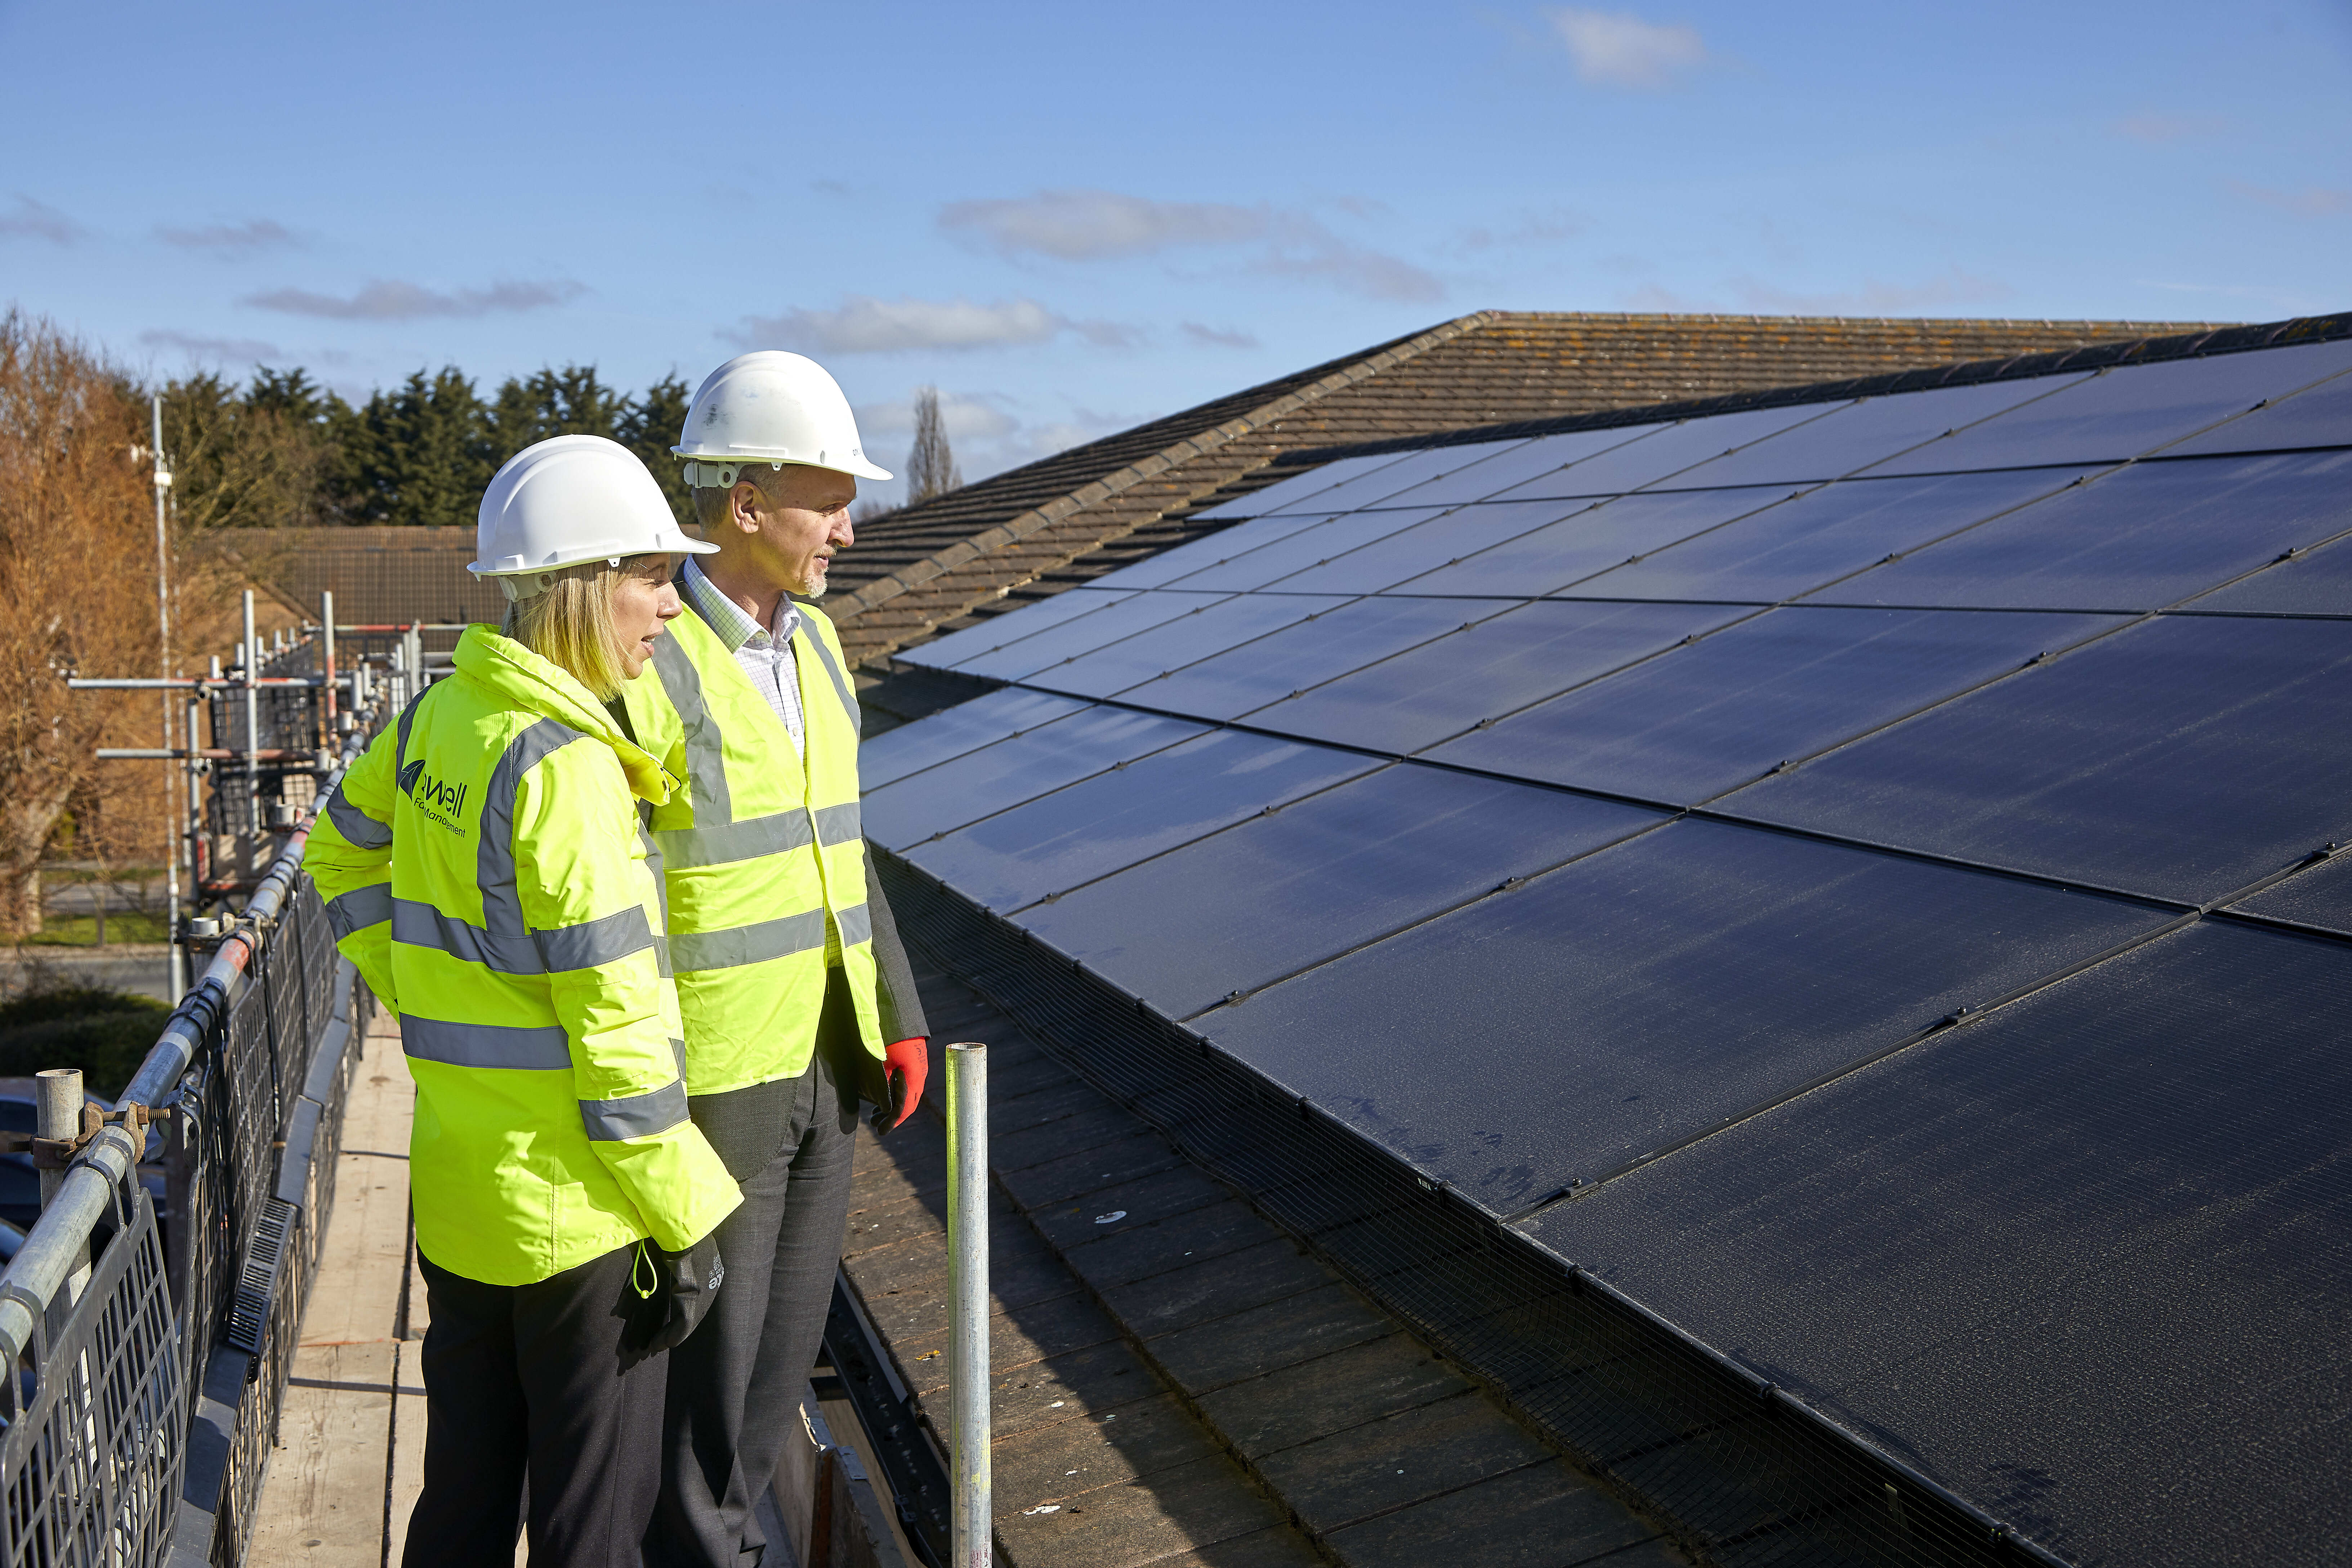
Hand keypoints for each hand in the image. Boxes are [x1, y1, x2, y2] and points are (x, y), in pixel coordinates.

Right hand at [632, 1234, 724, 1352]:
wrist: (680, 1227)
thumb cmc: (675, 1233)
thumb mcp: (678, 1250)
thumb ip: (675, 1263)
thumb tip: (666, 1267)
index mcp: (710, 1269)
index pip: (697, 1299)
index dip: (683, 1313)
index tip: (670, 1323)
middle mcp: (711, 1282)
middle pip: (695, 1313)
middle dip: (677, 1329)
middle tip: (661, 1341)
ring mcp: (704, 1290)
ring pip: (689, 1322)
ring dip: (671, 1336)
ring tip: (657, 1345)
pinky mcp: (693, 1297)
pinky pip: (684, 1324)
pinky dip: (671, 1335)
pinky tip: (660, 1343)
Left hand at [881, 1038, 927, 1131]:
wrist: (898, 1013)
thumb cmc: (886, 1036)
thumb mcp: (881, 1063)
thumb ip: (883, 1086)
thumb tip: (884, 1107)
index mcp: (912, 1076)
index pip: (904, 1108)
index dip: (892, 1122)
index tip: (881, 1131)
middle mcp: (919, 1073)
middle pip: (910, 1105)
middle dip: (894, 1118)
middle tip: (877, 1124)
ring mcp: (919, 1067)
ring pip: (910, 1095)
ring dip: (895, 1106)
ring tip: (877, 1113)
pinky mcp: (915, 1062)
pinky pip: (909, 1085)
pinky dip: (898, 1094)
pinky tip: (885, 1095)